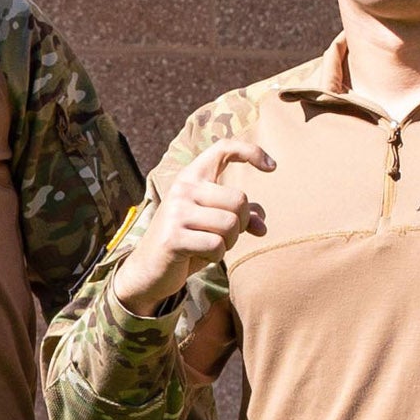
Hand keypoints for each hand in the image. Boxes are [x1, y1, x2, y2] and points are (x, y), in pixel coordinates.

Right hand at [112, 140, 273, 315]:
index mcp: (191, 177)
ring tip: (210, 246)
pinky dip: (215, 256)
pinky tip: (198, 256)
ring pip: (230, 224)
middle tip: (224, 236)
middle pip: (239, 199)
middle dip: (240, 224)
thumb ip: (238, 217)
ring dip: (228, 242)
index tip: (272, 167)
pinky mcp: (173, 238)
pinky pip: (216, 245)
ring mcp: (176, 212)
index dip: (251, 152)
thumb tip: (262, 224)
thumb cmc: (185, 243)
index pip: (223, 149)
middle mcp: (182, 188)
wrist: (147, 271)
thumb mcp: (212, 224)